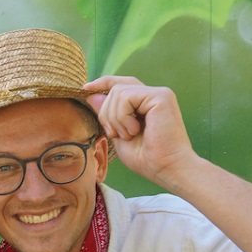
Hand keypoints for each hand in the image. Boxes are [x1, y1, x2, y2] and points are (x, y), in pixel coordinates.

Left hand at [83, 76, 202, 191]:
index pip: (121, 84)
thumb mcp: (118, 134)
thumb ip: (107, 114)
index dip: (103, 83)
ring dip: (115, 118)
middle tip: (116, 135)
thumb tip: (91, 94)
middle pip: (115, 89)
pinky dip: (123, 117)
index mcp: (145, 103)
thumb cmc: (146, 158)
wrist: (166, 168)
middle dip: (106, 113)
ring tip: (129, 135)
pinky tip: (134, 130)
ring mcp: (158, 93)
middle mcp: (153, 95)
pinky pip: (127, 97)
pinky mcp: (161, 96)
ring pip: (118, 92)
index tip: (85, 88)